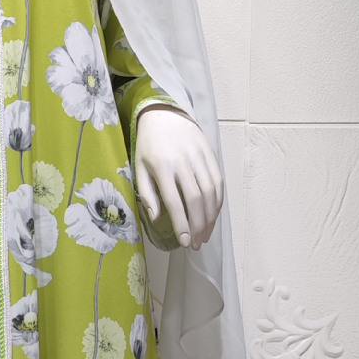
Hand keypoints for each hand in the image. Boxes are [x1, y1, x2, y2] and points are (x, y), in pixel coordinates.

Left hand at [133, 104, 223, 250]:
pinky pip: (219, 181)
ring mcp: (200, 157)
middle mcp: (183, 162)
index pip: (175, 202)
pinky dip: (218, 201)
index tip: (185, 242)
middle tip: (196, 243)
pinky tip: (214, 215)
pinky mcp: (211, 153)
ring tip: (206, 234)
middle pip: (197, 200)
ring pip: (211, 192)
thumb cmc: (149, 146)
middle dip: (199, 226)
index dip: (182, 224)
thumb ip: (147, 194)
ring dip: (211, 217)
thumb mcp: (140, 169)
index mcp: (163, 167)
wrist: (165, 114)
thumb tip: (157, 219)